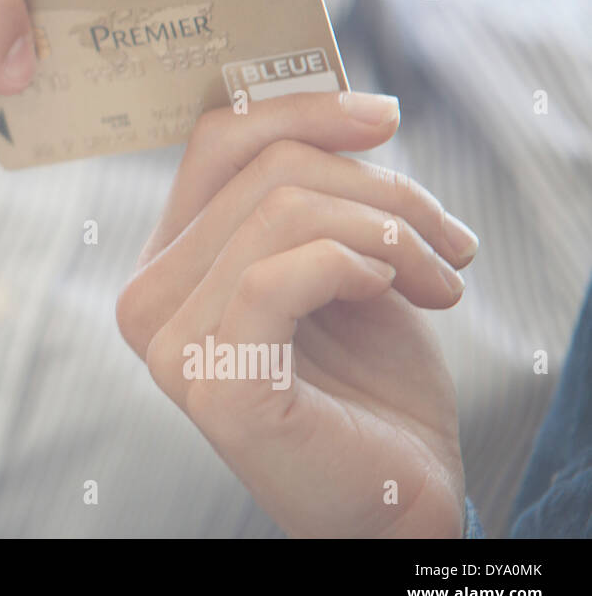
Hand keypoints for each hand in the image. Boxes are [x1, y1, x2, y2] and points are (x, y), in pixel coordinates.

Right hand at [117, 91, 476, 536]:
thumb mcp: (339, 260)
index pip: (214, 143)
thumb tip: (337, 99)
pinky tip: (394, 294)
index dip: (299, 110)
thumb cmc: (368, 382)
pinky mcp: (214, 382)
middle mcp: (147, 299)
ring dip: (388, 233)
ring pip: (281, 213)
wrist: (398, 495)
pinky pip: (281, 274)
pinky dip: (358, 265)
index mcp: (168, 263)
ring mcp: (169, 344)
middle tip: (447, 239)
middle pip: (262, 170)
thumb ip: (310, 192)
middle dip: (377, 189)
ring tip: (441, 278)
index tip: (384, 116)